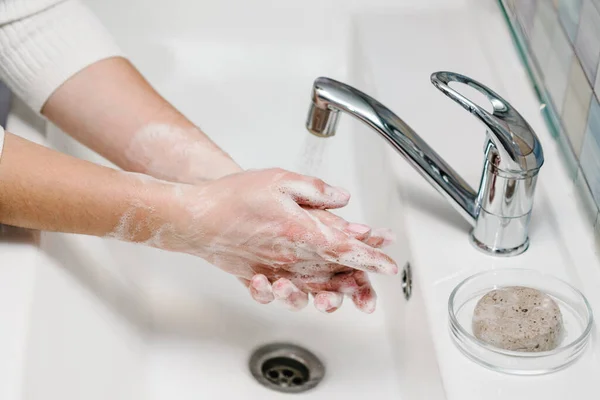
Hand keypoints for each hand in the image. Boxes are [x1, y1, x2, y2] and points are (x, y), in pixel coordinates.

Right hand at [137, 168, 397, 306]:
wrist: (196, 219)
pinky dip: (303, 293)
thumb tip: (341, 198)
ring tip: (348, 291)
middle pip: (334, 273)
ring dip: (334, 290)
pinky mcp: (259, 275)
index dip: (371, 256)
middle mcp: (291, 257)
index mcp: (301, 231)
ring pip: (314, 286)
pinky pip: (287, 290)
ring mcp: (275, 270)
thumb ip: (315, 190)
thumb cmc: (233, 198)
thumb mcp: (280, 181)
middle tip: (372, 283)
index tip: (389, 263)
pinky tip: (309, 291)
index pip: (346, 248)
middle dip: (358, 279)